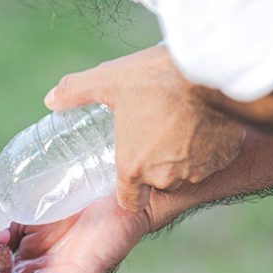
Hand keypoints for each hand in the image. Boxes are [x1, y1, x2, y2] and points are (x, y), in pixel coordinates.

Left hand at [44, 45, 246, 211]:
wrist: (216, 71)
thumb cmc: (158, 80)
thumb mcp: (109, 80)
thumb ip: (76, 92)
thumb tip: (50, 99)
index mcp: (133, 167)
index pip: (129, 200)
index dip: (128, 187)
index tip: (128, 168)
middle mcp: (165, 176)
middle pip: (157, 184)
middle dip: (154, 165)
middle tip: (150, 136)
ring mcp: (197, 169)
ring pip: (185, 172)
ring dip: (180, 157)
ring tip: (174, 127)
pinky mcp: (223, 158)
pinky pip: (211, 160)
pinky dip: (205, 147)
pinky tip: (199, 124)